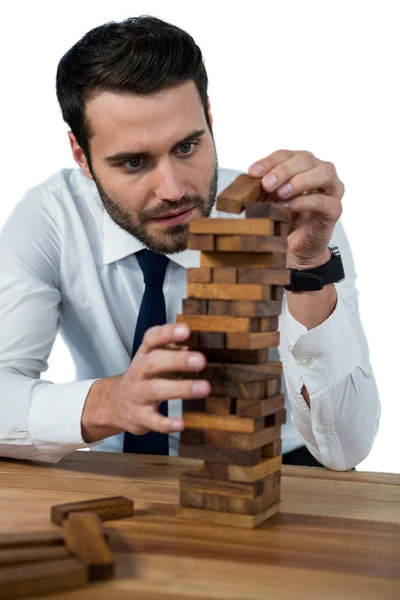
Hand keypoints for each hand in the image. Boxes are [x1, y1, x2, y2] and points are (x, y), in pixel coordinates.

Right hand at [81, 323, 209, 442]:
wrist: (114, 404)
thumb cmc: (143, 377)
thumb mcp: (153, 359)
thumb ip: (174, 350)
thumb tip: (200, 343)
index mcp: (144, 355)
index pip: (152, 339)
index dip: (168, 333)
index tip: (186, 330)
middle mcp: (139, 372)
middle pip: (154, 362)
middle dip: (177, 360)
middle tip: (201, 360)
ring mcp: (138, 395)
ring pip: (156, 390)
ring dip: (181, 388)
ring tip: (204, 388)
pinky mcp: (139, 417)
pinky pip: (153, 421)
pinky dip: (166, 423)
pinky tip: (181, 424)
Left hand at [248, 150, 343, 267]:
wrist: (295, 248)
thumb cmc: (284, 220)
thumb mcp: (267, 201)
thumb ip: (260, 188)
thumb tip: (243, 179)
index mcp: (302, 166)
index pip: (287, 155)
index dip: (269, 161)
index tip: (253, 172)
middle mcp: (320, 173)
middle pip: (306, 159)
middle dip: (284, 170)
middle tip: (267, 184)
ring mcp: (331, 190)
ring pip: (324, 173)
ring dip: (299, 181)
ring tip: (281, 193)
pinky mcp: (334, 210)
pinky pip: (326, 201)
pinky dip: (307, 201)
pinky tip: (291, 206)